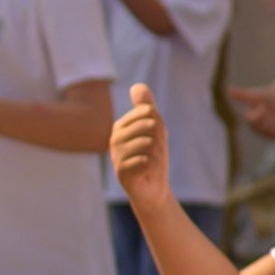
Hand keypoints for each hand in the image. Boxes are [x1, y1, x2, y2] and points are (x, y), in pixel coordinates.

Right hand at [108, 83, 169, 208]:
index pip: (150, 112)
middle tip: (154, 154)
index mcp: (120, 125)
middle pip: (151, 125)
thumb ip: (146, 107)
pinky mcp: (121, 171)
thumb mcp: (154, 129)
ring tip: (150, 164)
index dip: (160, 127)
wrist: (151, 189)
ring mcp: (116, 155)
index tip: (154, 140)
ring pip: (150, 143)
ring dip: (158, 156)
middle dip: (160, 141)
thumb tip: (137, 85)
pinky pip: (147, 160)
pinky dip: (153, 168)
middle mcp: (114, 138)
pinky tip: (146, 174)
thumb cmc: (153, 157)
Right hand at [231, 83, 274, 142]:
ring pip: (268, 131)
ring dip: (272, 121)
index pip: (251, 120)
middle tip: (268, 109)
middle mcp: (257, 129)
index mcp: (250, 120)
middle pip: (260, 126)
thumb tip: (228, 90)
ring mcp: (266, 133)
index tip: (262, 105)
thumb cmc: (264, 97)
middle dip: (265, 116)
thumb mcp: (252, 95)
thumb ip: (240, 95)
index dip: (258, 112)